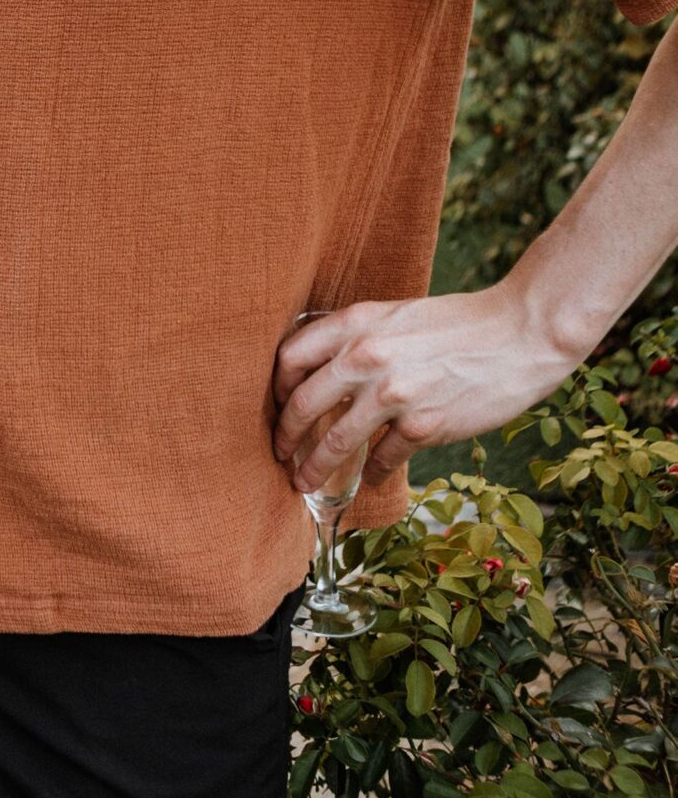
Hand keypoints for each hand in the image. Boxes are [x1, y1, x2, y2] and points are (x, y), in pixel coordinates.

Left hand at [272, 285, 578, 491]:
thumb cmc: (460, 323)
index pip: (290, 358)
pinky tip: (372, 478)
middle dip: (284, 436)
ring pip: (335, 441)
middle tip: (279, 454)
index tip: (277, 406)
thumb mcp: (397, 315)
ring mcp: (393, 393)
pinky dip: (374, 473)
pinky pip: (383, 459)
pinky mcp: (424, 425)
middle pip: (301, 405)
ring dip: (313, 467)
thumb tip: (323, 372)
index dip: (276, 388)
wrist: (521, 333)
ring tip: (303, 482)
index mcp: (356, 323)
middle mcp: (366, 356)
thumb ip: (359, 337)